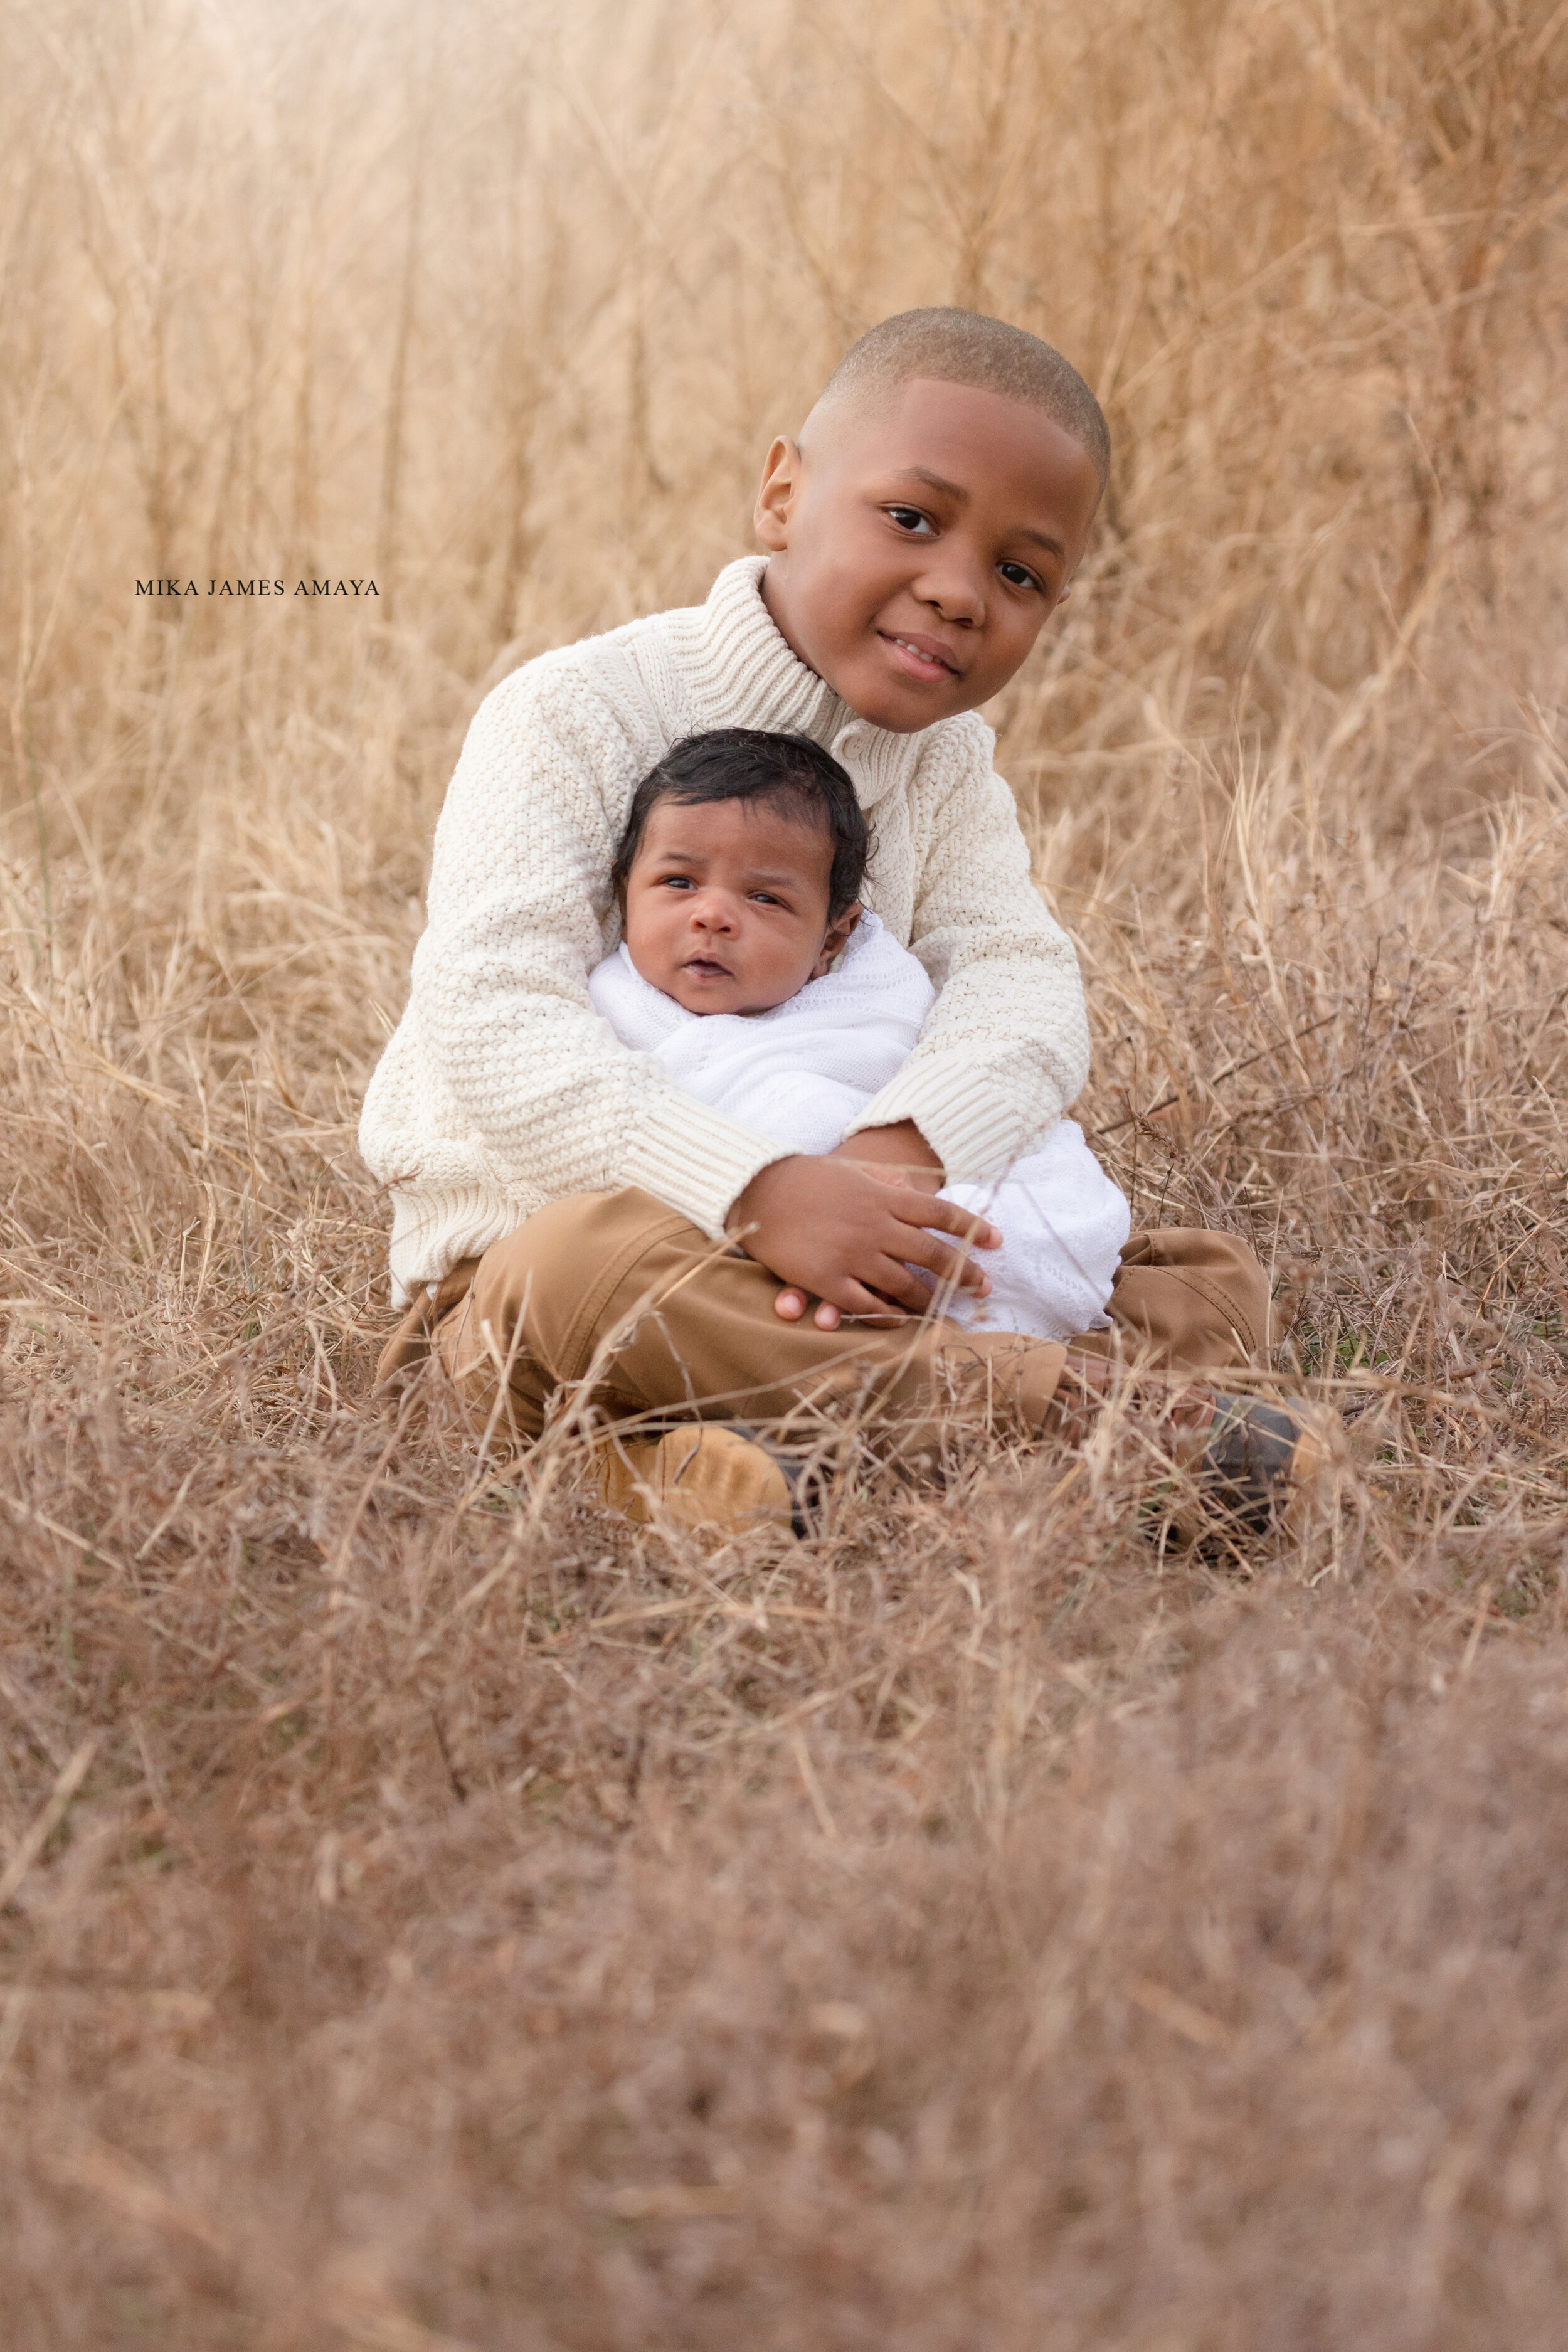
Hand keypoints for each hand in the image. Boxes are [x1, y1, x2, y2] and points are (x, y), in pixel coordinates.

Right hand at [728, 1126, 999, 1331]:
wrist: (757, 1189)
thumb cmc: (804, 1178)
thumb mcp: (852, 1171)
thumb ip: (884, 1181)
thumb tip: (911, 1185)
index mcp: (884, 1197)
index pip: (940, 1213)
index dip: (972, 1228)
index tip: (996, 1242)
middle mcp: (875, 1226)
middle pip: (932, 1254)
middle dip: (964, 1273)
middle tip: (984, 1287)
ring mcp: (853, 1254)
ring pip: (904, 1285)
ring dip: (929, 1301)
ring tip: (946, 1312)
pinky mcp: (827, 1278)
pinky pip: (866, 1305)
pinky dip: (887, 1316)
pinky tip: (899, 1322)